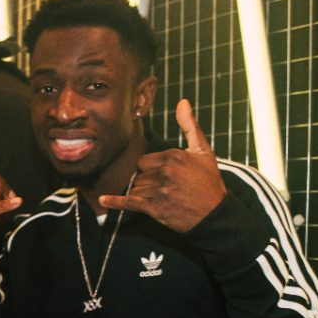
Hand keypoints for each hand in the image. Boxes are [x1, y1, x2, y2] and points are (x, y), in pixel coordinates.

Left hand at [99, 99, 225, 231]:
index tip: (168, 177)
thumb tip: (182, 102)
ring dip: (145, 194)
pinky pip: (129, 202)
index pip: (145, 161)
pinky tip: (103, 200)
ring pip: (136, 188)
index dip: (153, 169)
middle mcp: (165, 171)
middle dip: (148, 182)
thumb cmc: (209, 183)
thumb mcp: (203, 151)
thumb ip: (190, 126)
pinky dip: (115, 202)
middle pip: (139, 174)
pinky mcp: (155, 208)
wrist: (214, 214)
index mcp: (173, 155)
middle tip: (167, 190)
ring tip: (165, 200)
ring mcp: (159, 190)